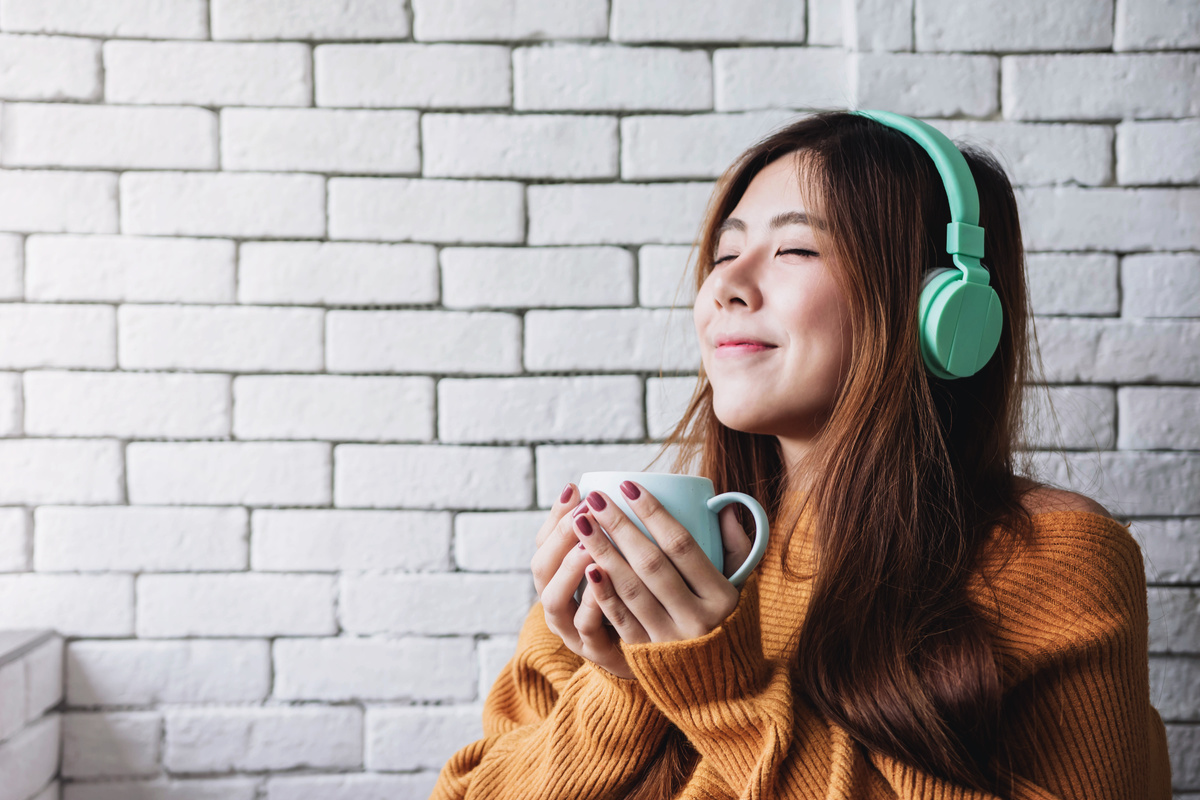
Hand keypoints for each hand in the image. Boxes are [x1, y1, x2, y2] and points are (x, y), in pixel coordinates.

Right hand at [531, 482, 633, 678]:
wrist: (652, 661)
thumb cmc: (638, 604)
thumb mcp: (624, 566)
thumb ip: (621, 536)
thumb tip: (629, 488)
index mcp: (558, 577)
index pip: (544, 542)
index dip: (556, 515)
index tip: (575, 489)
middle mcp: (556, 601)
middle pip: (541, 566)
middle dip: (561, 536)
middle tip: (585, 512)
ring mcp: (570, 628)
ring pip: (553, 598)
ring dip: (570, 568)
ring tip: (589, 546)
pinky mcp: (592, 650)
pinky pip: (584, 627)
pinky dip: (591, 604)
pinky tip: (603, 582)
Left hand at [572, 481, 753, 644]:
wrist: (722, 689)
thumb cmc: (730, 623)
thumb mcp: (743, 587)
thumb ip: (738, 546)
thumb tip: (722, 505)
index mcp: (722, 597)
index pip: (682, 546)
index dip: (653, 513)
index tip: (628, 486)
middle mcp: (696, 619)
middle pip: (651, 564)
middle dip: (620, 527)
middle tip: (595, 499)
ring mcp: (669, 640)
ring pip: (630, 590)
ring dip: (602, 552)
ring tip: (581, 523)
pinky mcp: (645, 656)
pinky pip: (620, 620)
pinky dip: (603, 593)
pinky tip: (586, 566)